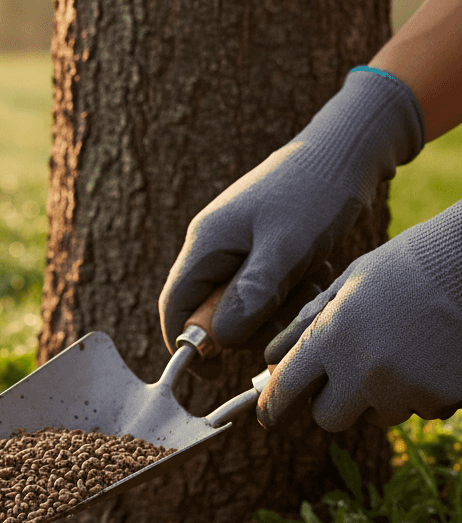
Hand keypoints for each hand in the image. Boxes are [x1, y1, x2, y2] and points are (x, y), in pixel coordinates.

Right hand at [158, 68, 423, 351]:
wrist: (347, 148)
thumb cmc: (316, 190)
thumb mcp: (287, 245)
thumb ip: (252, 292)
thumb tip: (220, 338)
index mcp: (205, 244)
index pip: (175, 307)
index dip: (187, 345)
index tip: (213, 374)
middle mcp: (213, 247)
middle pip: (210, 310)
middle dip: (247, 325)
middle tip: (286, 316)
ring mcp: (237, 247)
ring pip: (241, 303)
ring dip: (274, 308)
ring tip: (309, 285)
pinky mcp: (261, 248)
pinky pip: (264, 288)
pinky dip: (287, 293)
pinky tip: (313, 275)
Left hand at [257, 200, 461, 431]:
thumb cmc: (413, 263)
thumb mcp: (352, 281)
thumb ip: (310, 322)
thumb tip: (273, 359)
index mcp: (332, 337)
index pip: (285, 391)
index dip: (273, 406)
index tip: (270, 414)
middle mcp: (362, 371)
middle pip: (328, 418)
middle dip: (333, 403)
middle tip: (349, 376)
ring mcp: (405, 389)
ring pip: (379, 415)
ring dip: (384, 395)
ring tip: (407, 349)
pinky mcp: (443, 399)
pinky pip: (423, 409)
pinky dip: (424, 392)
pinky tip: (436, 355)